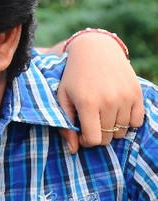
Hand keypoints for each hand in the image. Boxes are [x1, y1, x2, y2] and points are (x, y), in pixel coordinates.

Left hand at [56, 32, 143, 152]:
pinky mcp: (137, 94)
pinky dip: (128, 122)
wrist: (96, 50)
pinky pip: (137, 122)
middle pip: (108, 138)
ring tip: (101, 114)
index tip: (81, 132)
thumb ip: (65, 124)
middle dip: (98, 134)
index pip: (94, 139)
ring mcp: (125, 97)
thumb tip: (73, 150)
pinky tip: (115, 111)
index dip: (86, 141)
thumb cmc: (74, 76)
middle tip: (91, 122)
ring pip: (122, 131)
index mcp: (88, 103)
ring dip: (112, 128)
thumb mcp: (62, 97)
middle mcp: (109, 101)